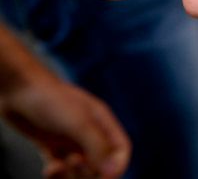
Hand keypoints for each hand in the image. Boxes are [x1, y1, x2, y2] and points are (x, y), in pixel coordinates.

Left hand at [0, 73, 129, 178]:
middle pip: (99, 165)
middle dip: (88, 172)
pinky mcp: (52, 145)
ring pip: (79, 170)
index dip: (115, 167)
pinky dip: (56, 175)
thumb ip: (98, 146)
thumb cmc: (50, 100)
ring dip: (70, 176)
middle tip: (72, 163)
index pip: (120, 151)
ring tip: (56, 168)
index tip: (103, 177)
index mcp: (102, 123)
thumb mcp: (79, 122)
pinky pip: (60, 170)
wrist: (18, 88)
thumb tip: (114, 171)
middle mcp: (89, 133)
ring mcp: (70, 140)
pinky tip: (49, 168)